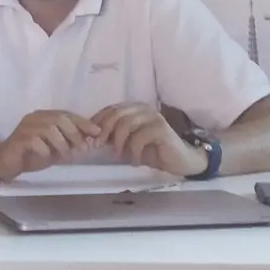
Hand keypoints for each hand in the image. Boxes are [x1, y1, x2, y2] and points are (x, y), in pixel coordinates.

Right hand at [0, 110, 102, 180]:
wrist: (6, 161)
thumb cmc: (31, 154)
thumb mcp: (55, 148)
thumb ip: (69, 143)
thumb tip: (90, 141)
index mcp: (44, 117)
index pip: (67, 114)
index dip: (83, 122)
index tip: (97, 132)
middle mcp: (35, 118)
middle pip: (60, 119)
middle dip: (75, 134)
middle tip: (82, 149)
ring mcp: (26, 127)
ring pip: (50, 129)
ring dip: (62, 145)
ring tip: (65, 158)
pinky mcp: (19, 139)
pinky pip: (36, 142)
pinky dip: (46, 151)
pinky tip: (47, 158)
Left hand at [91, 102, 207, 176]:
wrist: (180, 161)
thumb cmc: (151, 152)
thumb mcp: (126, 143)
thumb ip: (112, 136)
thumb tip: (90, 136)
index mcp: (134, 108)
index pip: (110, 109)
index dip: (97, 122)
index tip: (89, 137)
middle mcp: (143, 108)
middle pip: (116, 114)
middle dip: (104, 131)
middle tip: (98, 146)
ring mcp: (153, 117)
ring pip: (126, 124)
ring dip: (118, 143)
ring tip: (117, 157)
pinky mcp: (160, 128)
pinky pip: (139, 138)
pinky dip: (133, 151)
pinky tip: (134, 161)